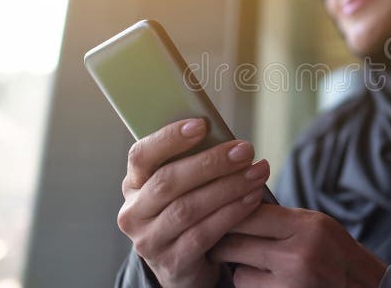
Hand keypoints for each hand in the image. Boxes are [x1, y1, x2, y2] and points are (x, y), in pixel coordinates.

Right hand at [116, 118, 269, 287]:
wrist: (183, 266)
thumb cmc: (188, 213)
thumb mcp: (182, 189)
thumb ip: (194, 165)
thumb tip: (228, 140)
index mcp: (134, 185)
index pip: (141, 155)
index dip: (169, 138)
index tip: (201, 124)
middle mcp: (134, 213)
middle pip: (168, 181)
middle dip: (210, 163)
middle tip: (244, 150)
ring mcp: (149, 240)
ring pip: (188, 208)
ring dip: (228, 187)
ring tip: (257, 172)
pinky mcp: (172, 263)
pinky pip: (203, 233)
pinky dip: (231, 213)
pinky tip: (252, 199)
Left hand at [209, 204, 387, 287]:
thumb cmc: (335, 254)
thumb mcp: (317, 226)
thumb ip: (281, 218)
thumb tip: (237, 206)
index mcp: (309, 226)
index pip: (251, 213)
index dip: (229, 211)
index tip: (217, 211)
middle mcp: (299, 254)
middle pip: (237, 242)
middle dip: (222, 242)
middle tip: (217, 240)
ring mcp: (291, 282)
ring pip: (238, 271)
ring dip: (239, 268)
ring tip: (254, 265)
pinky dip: (251, 286)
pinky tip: (267, 281)